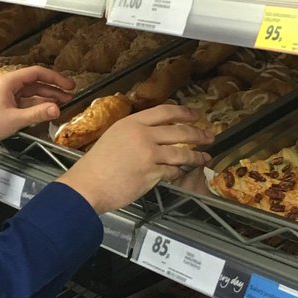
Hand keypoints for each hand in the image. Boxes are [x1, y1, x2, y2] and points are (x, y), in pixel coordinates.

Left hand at [0, 65, 74, 147]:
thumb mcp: (15, 119)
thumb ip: (37, 113)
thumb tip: (58, 109)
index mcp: (9, 81)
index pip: (37, 73)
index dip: (55, 78)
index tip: (69, 85)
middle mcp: (9, 84)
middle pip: (36, 82)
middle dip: (54, 88)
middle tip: (71, 93)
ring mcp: (8, 94)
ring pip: (32, 92)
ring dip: (48, 97)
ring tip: (65, 102)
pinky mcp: (7, 104)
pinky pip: (26, 101)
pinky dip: (38, 104)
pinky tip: (49, 109)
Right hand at [57, 105, 211, 214]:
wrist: (88, 186)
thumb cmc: (95, 165)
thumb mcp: (113, 137)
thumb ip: (134, 133)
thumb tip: (153, 134)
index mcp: (131, 123)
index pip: (164, 112)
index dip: (183, 113)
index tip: (195, 116)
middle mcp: (142, 135)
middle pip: (179, 131)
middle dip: (198, 134)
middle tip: (209, 136)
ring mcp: (149, 154)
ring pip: (181, 153)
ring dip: (196, 156)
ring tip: (205, 157)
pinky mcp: (152, 173)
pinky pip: (172, 171)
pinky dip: (179, 172)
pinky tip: (182, 173)